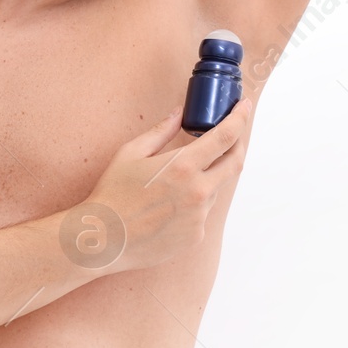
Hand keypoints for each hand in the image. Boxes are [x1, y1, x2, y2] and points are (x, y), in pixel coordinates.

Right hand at [85, 97, 256, 273]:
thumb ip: (160, 132)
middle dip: (237, 145)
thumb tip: (179, 114)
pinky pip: (201, 214)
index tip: (244, 106)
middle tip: (230, 137)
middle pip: (234, 163)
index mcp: (182, 167)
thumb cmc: (113, 193)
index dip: (239, 118)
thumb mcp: (131, 154)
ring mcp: (199, 217)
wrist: (103, 240)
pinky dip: (191, 205)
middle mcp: (198, 192)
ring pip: (213, 190)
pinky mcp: (196, 236)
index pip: (225, 137)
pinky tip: (164, 209)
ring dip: (204, 180)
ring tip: (169, 185)